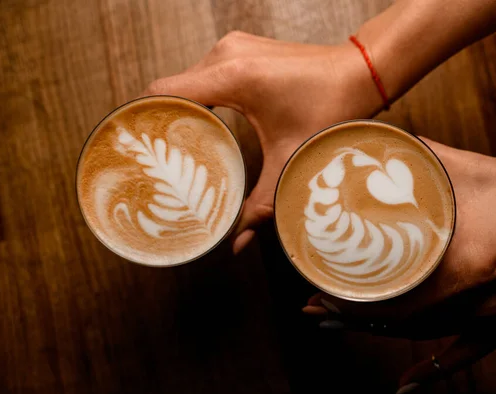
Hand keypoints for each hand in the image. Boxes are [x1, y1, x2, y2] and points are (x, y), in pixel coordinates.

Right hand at [143, 31, 384, 252]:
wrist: (361, 71)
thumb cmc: (331, 107)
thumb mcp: (290, 158)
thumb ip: (260, 203)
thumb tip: (237, 242)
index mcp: (232, 77)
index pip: (164, 92)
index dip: (143, 118)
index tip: (134, 147)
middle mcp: (226, 54)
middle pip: (172, 88)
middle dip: (163, 120)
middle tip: (159, 158)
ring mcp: (233, 47)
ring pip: (188, 80)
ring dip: (182, 109)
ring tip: (180, 145)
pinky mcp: (242, 49)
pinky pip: (205, 73)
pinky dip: (200, 98)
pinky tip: (205, 124)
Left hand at [303, 138, 495, 392]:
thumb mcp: (471, 168)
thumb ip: (422, 157)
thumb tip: (381, 144)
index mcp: (469, 262)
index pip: (396, 297)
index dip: (352, 301)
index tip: (320, 290)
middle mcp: (478, 298)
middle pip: (401, 321)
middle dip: (350, 317)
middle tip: (313, 309)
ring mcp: (492, 315)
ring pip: (422, 336)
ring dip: (377, 334)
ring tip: (338, 326)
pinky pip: (466, 353)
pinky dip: (433, 370)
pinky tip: (406, 386)